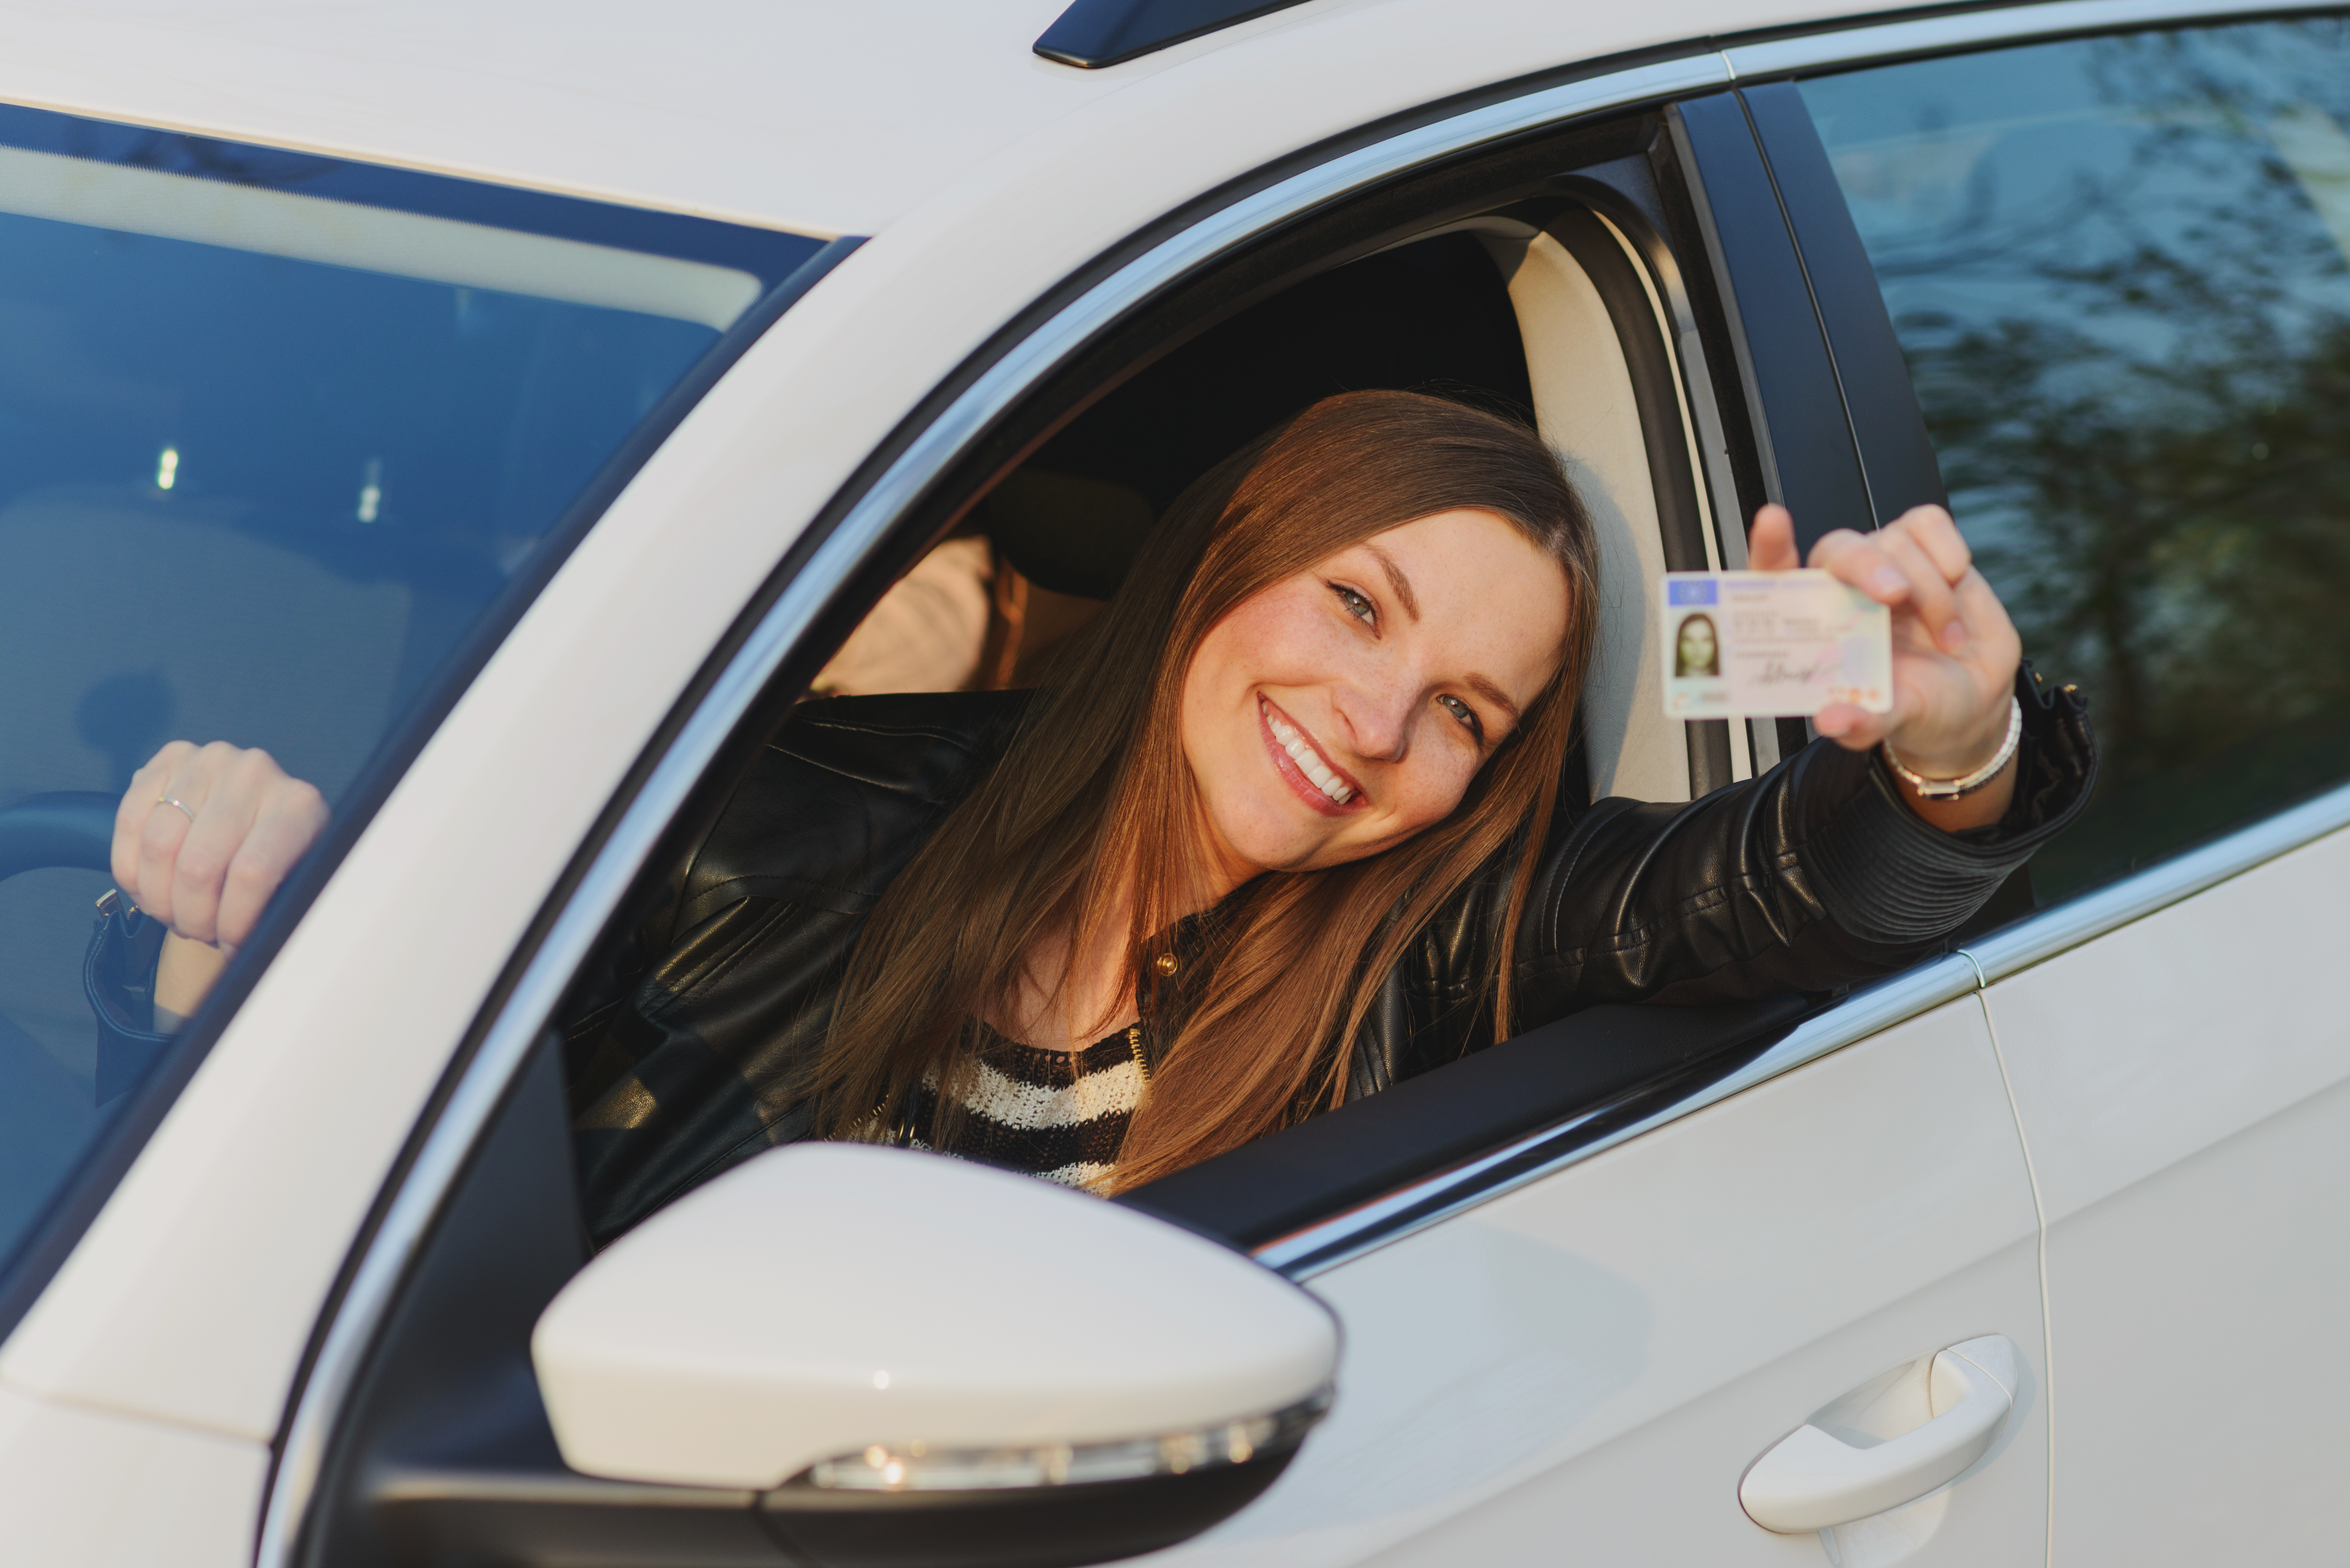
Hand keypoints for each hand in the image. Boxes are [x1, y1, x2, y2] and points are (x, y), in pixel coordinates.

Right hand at [111, 741, 328, 1019]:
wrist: (260, 815)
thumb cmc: (281, 861)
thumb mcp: (297, 883)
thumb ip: (283, 907)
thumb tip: (261, 948)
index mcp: (298, 806)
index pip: (251, 874)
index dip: (232, 922)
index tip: (230, 944)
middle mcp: (255, 772)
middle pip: (197, 866)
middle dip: (192, 916)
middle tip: (199, 931)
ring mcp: (210, 760)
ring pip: (158, 847)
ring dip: (158, 897)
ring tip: (177, 913)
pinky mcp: (169, 758)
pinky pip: (129, 822)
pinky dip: (131, 868)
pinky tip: (150, 888)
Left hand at [1748, 504, 2020, 825]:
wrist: (1973, 701)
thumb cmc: (1917, 704)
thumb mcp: (1890, 720)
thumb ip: (1861, 723)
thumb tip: (1831, 721)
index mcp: (1817, 625)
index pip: (1775, 577)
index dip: (1770, 548)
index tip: (1772, 523)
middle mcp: (1843, 587)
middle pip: (1838, 548)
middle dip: (1867, 565)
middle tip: (1896, 596)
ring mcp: (1884, 563)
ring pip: (1894, 541)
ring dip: (1930, 591)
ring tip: (1946, 637)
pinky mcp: (1925, 548)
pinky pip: (1928, 523)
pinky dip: (1947, 551)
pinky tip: (1955, 584)